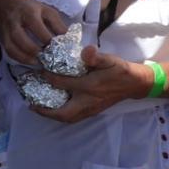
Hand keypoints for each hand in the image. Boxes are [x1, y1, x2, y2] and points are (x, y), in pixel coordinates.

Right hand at [0, 0, 67, 64]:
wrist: (2, 7)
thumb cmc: (28, 8)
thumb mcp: (45, 10)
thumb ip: (56, 23)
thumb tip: (68, 39)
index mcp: (28, 12)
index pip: (37, 28)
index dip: (48, 40)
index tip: (58, 48)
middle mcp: (14, 21)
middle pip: (20, 38)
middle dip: (34, 50)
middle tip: (47, 58)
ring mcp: (6, 31)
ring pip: (11, 47)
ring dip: (25, 57)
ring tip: (38, 62)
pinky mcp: (2, 38)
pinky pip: (8, 51)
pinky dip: (19, 58)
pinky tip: (30, 61)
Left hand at [34, 46, 152, 123]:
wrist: (136, 84)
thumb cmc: (121, 70)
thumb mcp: (110, 60)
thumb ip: (96, 56)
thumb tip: (86, 50)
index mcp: (90, 87)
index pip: (63, 84)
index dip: (49, 77)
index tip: (40, 71)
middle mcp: (88, 101)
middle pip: (64, 113)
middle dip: (46, 111)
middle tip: (31, 105)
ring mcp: (91, 109)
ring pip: (69, 118)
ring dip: (52, 115)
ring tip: (39, 109)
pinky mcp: (93, 111)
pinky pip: (74, 117)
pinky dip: (62, 115)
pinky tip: (55, 108)